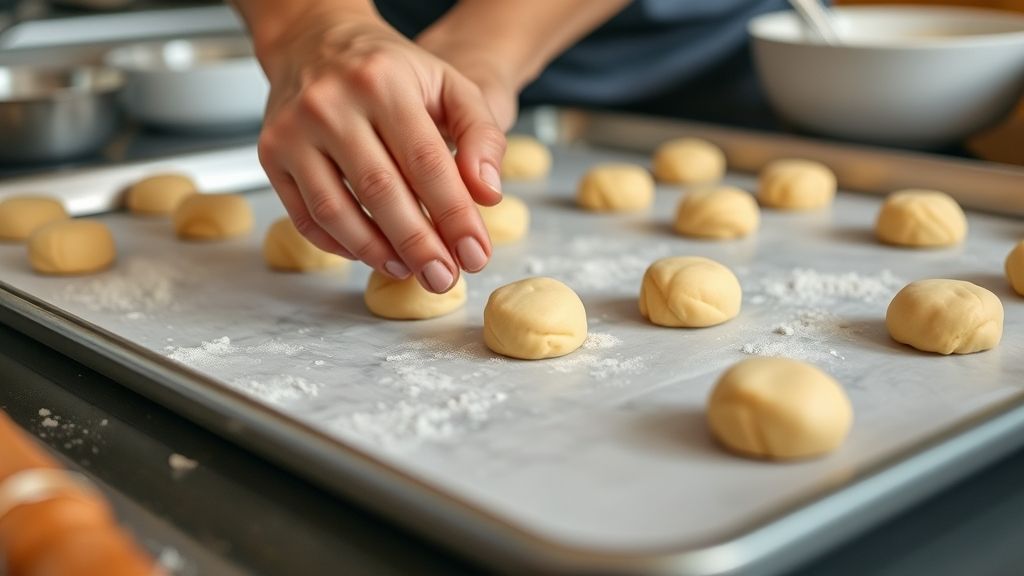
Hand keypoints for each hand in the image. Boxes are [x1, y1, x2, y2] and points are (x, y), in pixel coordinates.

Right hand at [255, 14, 505, 293]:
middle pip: (381, 191)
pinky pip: (305, 215)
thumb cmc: (389, 69)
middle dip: (419, 244)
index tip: (476, 253)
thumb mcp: (449, 84)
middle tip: (444, 277)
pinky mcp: (271, 154)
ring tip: (410, 270)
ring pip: (336, 211)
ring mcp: (293, 130)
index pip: (426, 161)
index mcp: (382, 82)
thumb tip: (488, 193)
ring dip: (377, 252)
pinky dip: (340, 244)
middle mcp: (330, 104)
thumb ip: (481, 134)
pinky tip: (372, 253)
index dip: (454, 214)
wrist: (314, 40)